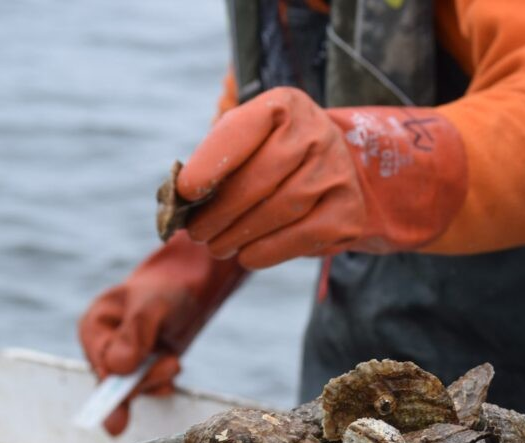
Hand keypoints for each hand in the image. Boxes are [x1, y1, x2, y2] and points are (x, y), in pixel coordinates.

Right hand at [78, 233, 244, 434]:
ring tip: (173, 360)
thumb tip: (118, 369)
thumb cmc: (168, 289)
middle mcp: (102, 348)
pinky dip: (161, 383)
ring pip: (133, 390)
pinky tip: (171, 367)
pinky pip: (147, 389)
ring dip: (156, 380)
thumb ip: (135, 333)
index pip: (100, 362)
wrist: (190, 288)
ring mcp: (121, 362)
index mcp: (94, 327)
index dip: (118, 376)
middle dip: (144, 379)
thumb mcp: (152, 304)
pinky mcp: (140, 371)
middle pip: (114, 383)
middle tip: (172, 363)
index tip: (137, 374)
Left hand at [176, 87, 466, 268]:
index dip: (209, 164)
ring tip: (217, 246)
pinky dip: (265, 252)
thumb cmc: (274, 156)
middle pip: (258, 179)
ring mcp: (337, 173)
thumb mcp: (248, 143)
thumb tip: (177, 200)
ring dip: (238, 235)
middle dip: (219, 212)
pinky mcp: (347, 213)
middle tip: (197, 233)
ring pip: (278, 211)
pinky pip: (299, 238)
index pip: (240, 131)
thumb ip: (216, 162)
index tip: (185, 192)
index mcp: (285, 105)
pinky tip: (246, 256)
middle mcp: (317, 134)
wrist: (337, 170)